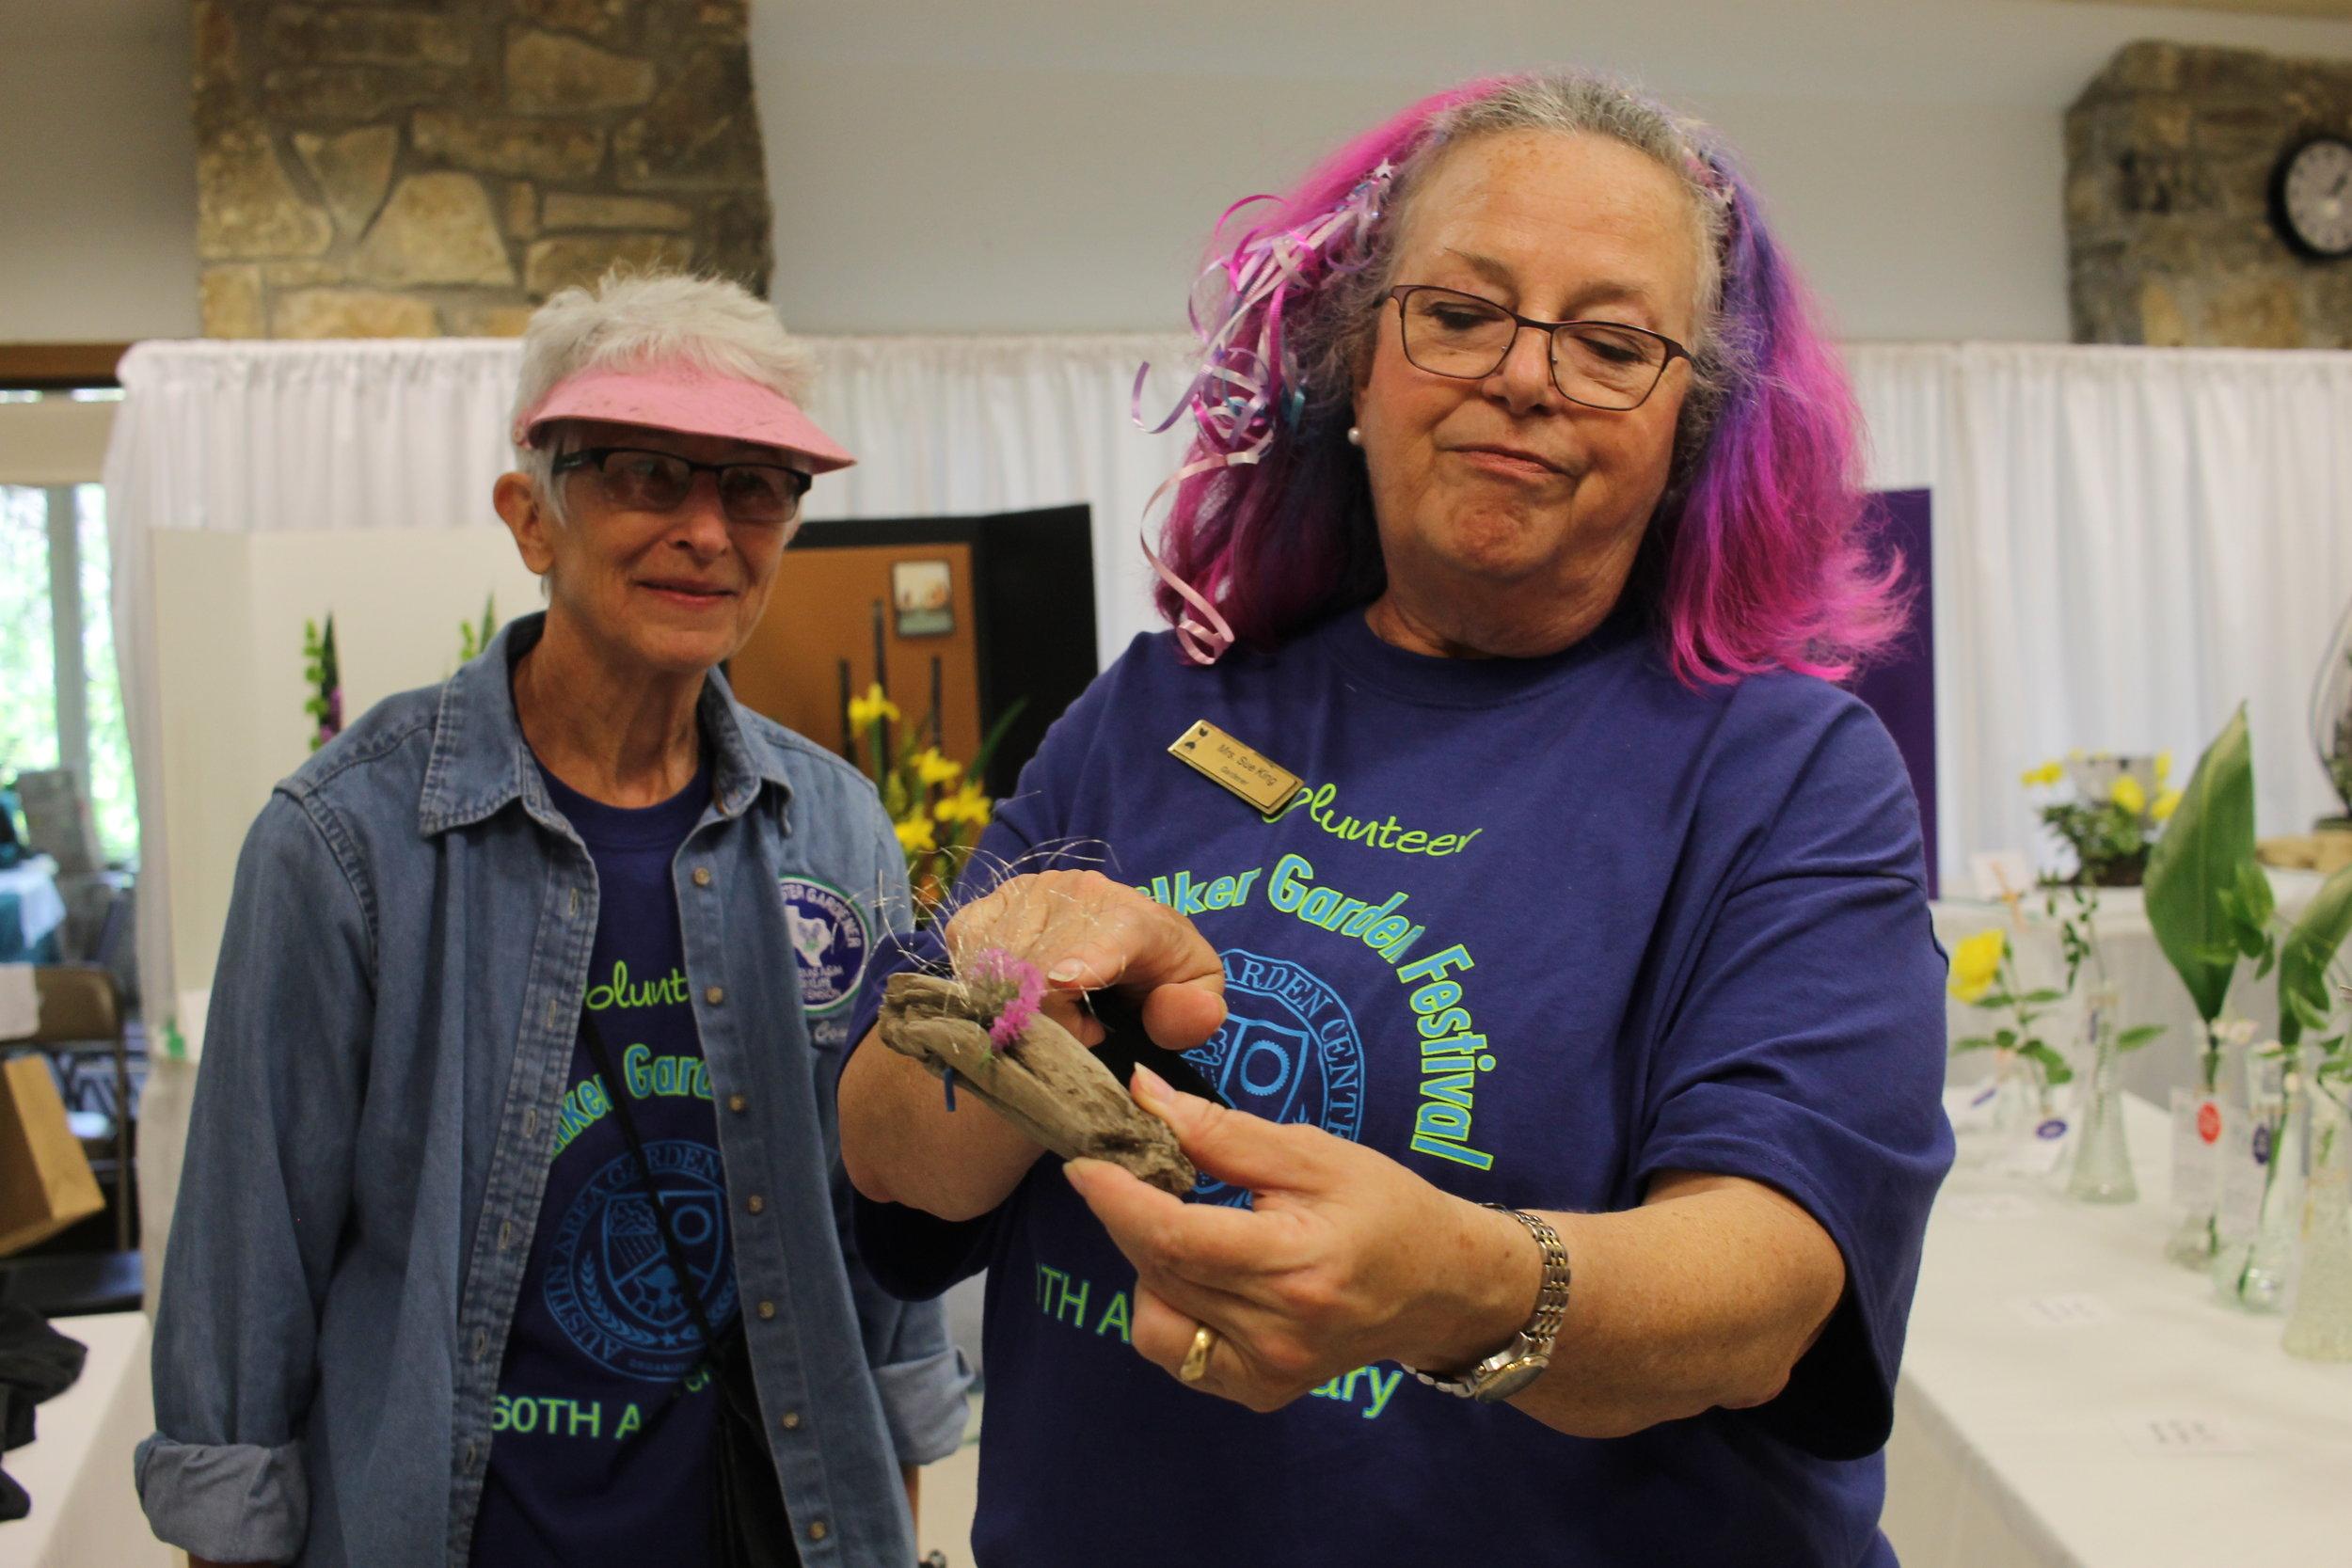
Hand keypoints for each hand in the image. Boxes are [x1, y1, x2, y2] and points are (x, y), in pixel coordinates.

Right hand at [944, 870, 1226, 1051]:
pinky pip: (966, 951)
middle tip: (1085, 1028)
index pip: (1115, 935)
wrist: (1126, 938)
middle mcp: (1079, 894)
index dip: (1089, 958)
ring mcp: (1027, 894)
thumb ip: (1196, 1011)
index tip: (1063, 981)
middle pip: (1042, 970)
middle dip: (1054, 1022)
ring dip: (1018, 1005)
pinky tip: (1016, 987)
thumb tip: (1180, 1010)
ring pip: (998, 966)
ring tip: (1057, 1006)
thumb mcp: (1196, 993)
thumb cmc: (1161, 972)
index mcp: (1139, 920)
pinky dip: (982, 982)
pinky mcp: (987, 906)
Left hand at [1061, 1065, 1536, 1411]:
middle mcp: (1276, 1333)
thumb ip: (1222, 1132)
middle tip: (1133, 1172)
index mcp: (1295, 1266)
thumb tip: (1144, 1096)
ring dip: (1147, 1262)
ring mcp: (1265, 1372)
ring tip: (1188, 1228)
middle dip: (1128, 1215)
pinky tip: (1201, 1276)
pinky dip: (1168, 1307)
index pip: (1177, 1238)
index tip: (1084, 1162)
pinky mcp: (1257, 1391)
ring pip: (1155, 1315)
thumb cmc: (1384, 1208)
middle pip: (1160, 1270)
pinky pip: (1175, 1352)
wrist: (1440, 1288)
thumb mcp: (1312, 1154)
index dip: (1118, 1200)